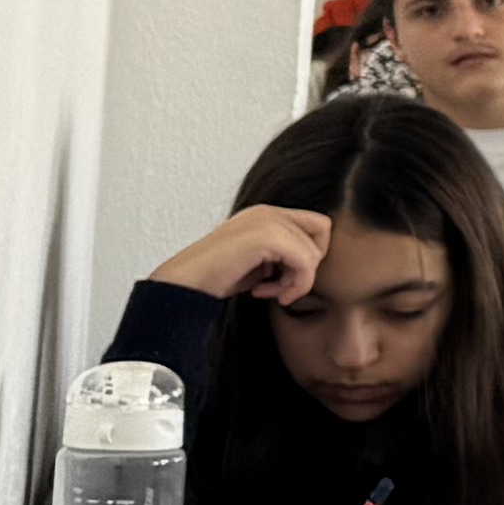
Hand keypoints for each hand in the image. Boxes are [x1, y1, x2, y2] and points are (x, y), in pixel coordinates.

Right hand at [154, 204, 331, 302]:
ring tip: (268, 291)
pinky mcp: (266, 237)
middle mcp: (267, 212)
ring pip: (315, 252)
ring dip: (297, 281)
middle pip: (323, 234)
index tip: (281, 279)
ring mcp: (266, 221)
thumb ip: (282, 255)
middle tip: (280, 289)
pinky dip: (293, 285)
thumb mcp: (257, 263)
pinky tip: (261, 292)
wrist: (181, 286)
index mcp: (265, 215)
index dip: (308, 256)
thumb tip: (314, 261)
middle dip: (307, 267)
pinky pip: (306, 263)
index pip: (317, 226)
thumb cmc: (215, 279)